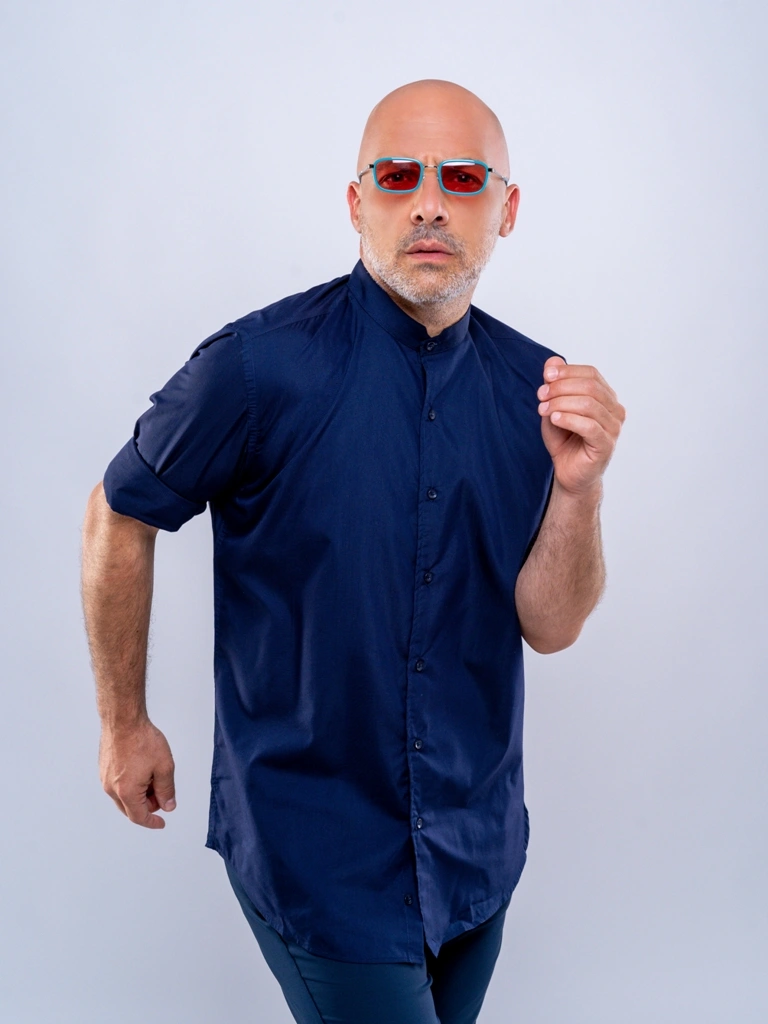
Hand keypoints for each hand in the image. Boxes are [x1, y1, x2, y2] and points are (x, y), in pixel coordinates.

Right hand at [99, 720, 175, 829]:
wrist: (123, 720)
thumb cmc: (142, 739)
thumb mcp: (164, 766)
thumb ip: (167, 789)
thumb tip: (168, 805)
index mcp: (126, 791)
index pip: (139, 817)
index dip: (152, 822)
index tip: (161, 823)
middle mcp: (111, 788)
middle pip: (130, 809)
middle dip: (148, 806)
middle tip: (162, 794)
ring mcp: (104, 778)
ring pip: (123, 797)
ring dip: (139, 795)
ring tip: (153, 777)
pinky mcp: (103, 768)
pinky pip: (117, 785)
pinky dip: (130, 785)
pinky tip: (142, 770)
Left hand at [536, 356, 625, 496]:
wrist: (568, 474)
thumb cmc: (565, 441)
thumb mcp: (555, 407)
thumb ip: (555, 386)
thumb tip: (552, 362)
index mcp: (606, 398)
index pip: (591, 374)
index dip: (568, 372)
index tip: (546, 377)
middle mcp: (615, 411)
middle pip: (590, 387)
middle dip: (561, 387)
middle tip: (541, 395)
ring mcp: (613, 428)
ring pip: (588, 404)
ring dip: (561, 403)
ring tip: (543, 409)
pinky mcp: (606, 445)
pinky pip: (589, 426)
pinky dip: (568, 419)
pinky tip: (554, 419)